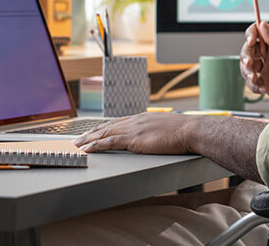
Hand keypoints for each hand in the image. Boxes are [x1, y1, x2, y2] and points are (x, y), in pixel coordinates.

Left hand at [72, 113, 197, 153]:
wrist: (191, 130)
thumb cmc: (185, 132)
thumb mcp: (168, 129)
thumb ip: (158, 132)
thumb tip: (157, 137)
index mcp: (142, 118)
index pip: (117, 122)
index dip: (102, 128)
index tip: (93, 132)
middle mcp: (134, 121)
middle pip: (106, 126)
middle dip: (90, 133)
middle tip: (77, 139)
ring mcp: (133, 129)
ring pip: (103, 133)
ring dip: (88, 140)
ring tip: (76, 145)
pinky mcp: (133, 139)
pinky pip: (109, 142)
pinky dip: (96, 146)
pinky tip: (87, 149)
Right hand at [240, 22, 268, 108]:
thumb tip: (263, 25)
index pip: (258, 32)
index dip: (251, 34)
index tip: (251, 41)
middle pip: (248, 50)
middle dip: (246, 56)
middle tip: (250, 64)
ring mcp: (267, 69)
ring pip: (246, 67)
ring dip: (247, 72)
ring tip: (255, 79)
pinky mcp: (265, 83)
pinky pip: (251, 83)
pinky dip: (253, 86)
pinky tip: (263, 89)